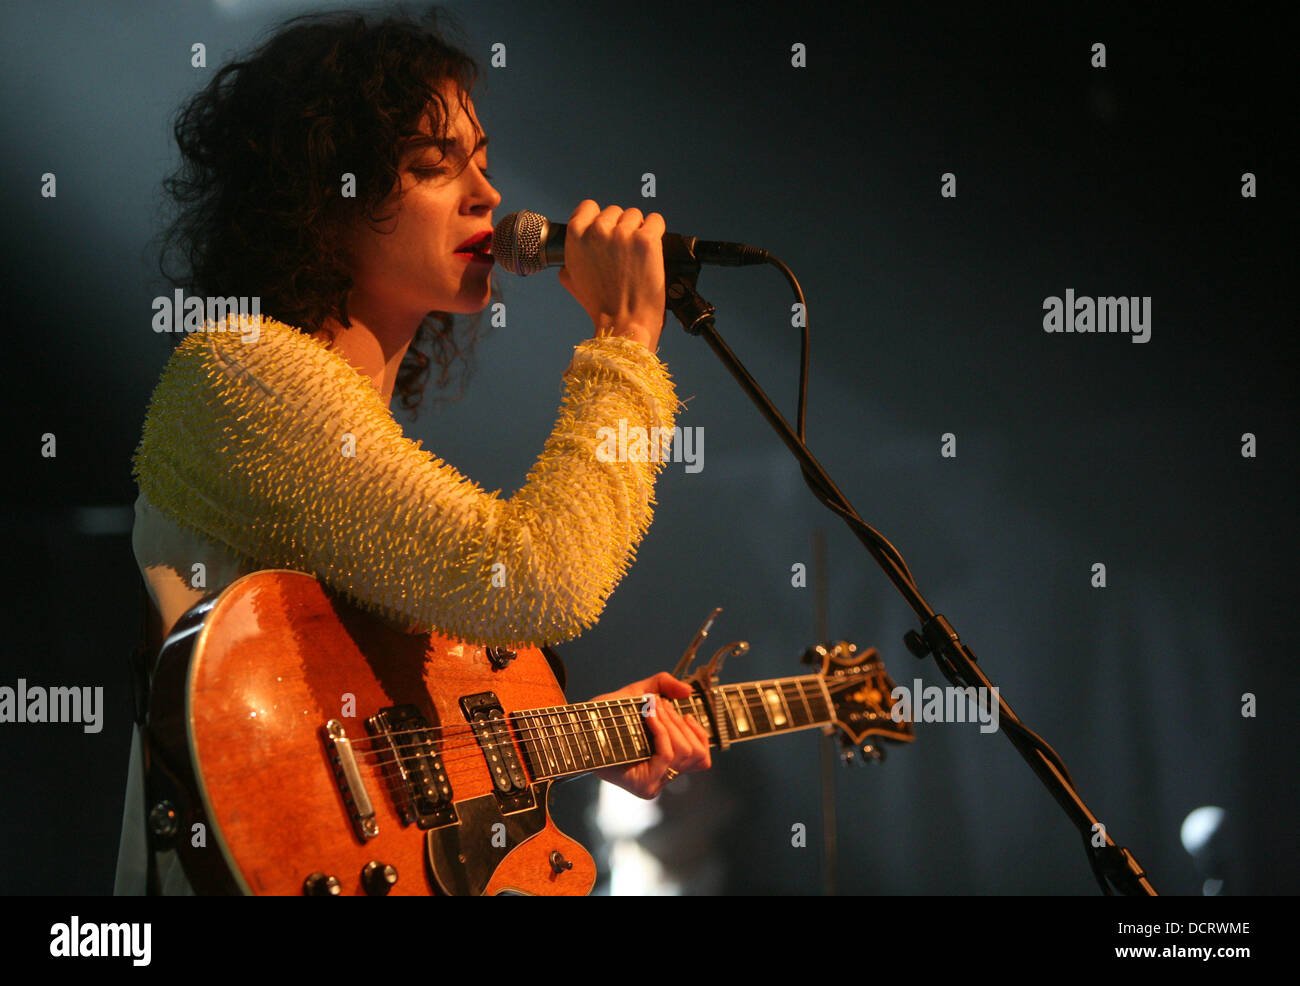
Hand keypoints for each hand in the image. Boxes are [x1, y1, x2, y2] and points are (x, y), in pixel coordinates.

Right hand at [557, 200, 666, 351]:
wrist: (623, 323)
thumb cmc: (601, 306)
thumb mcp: (573, 282)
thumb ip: (569, 262)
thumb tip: (567, 259)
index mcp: (575, 236)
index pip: (588, 207)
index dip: (599, 219)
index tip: (607, 234)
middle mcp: (597, 231)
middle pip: (615, 212)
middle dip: (621, 228)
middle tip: (624, 255)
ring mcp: (622, 234)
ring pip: (636, 216)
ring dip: (639, 231)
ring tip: (638, 257)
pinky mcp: (645, 240)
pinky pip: (656, 221)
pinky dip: (657, 233)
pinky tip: (652, 250)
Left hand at [590, 671, 710, 798]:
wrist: (580, 727)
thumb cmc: (606, 714)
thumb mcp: (639, 693)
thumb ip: (664, 685)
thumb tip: (689, 691)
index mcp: (667, 763)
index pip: (702, 759)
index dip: (698, 734)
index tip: (685, 714)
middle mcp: (663, 777)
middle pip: (695, 753)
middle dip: (679, 723)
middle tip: (660, 707)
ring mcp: (655, 784)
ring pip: (684, 752)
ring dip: (671, 724)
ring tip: (653, 710)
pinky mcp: (644, 786)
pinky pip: (667, 754)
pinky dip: (662, 730)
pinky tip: (650, 716)